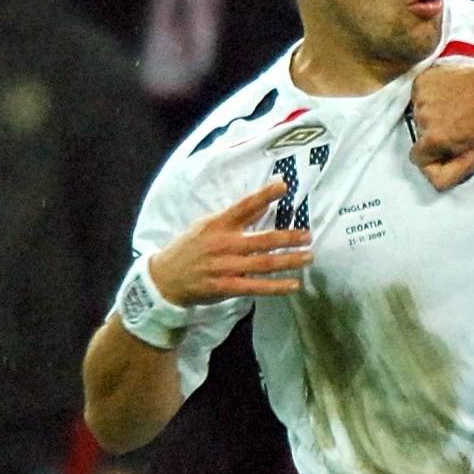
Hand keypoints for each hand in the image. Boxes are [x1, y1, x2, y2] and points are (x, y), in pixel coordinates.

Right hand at [149, 180, 309, 305]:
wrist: (165, 278)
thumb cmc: (191, 248)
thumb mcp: (206, 226)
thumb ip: (235, 218)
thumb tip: (263, 205)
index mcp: (218, 224)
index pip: (245, 206)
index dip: (264, 195)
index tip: (284, 185)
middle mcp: (224, 244)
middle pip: (263, 240)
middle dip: (289, 237)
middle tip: (308, 235)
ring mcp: (226, 267)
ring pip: (264, 264)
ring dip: (289, 261)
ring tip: (308, 257)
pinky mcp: (226, 287)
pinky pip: (257, 287)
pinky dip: (277, 287)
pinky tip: (294, 284)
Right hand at [410, 57, 473, 189]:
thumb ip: (452, 174)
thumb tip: (435, 182)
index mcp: (433, 138)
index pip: (417, 158)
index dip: (433, 158)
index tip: (447, 150)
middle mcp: (422, 117)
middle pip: (420, 136)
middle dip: (436, 136)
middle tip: (457, 128)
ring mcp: (420, 96)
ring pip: (419, 116)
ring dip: (433, 116)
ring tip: (455, 110)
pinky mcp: (422, 80)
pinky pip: (419, 97)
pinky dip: (431, 98)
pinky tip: (449, 97)